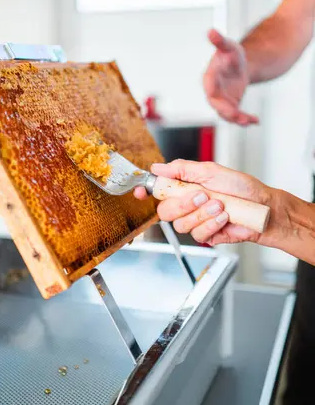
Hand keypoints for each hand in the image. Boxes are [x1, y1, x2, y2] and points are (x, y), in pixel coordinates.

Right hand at [135, 159, 280, 246]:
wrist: (263, 208)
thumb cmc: (242, 188)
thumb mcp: (211, 171)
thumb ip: (182, 169)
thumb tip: (157, 167)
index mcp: (184, 187)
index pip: (157, 190)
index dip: (145, 191)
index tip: (141, 191)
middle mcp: (187, 205)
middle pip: (164, 211)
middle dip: (183, 204)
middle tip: (203, 195)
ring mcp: (196, 221)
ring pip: (181, 225)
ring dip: (202, 214)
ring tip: (220, 206)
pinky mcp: (207, 236)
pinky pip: (198, 235)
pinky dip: (212, 224)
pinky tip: (224, 218)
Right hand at [204, 28, 257, 125]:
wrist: (238, 65)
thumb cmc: (230, 55)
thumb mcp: (228, 46)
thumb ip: (219, 41)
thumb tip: (211, 31)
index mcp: (210, 78)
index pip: (209, 86)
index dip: (211, 90)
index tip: (215, 95)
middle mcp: (214, 92)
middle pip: (217, 104)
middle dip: (226, 111)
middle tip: (235, 115)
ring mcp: (222, 101)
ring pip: (227, 114)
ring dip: (237, 119)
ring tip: (248, 121)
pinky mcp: (231, 106)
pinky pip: (237, 115)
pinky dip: (245, 119)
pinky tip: (255, 120)